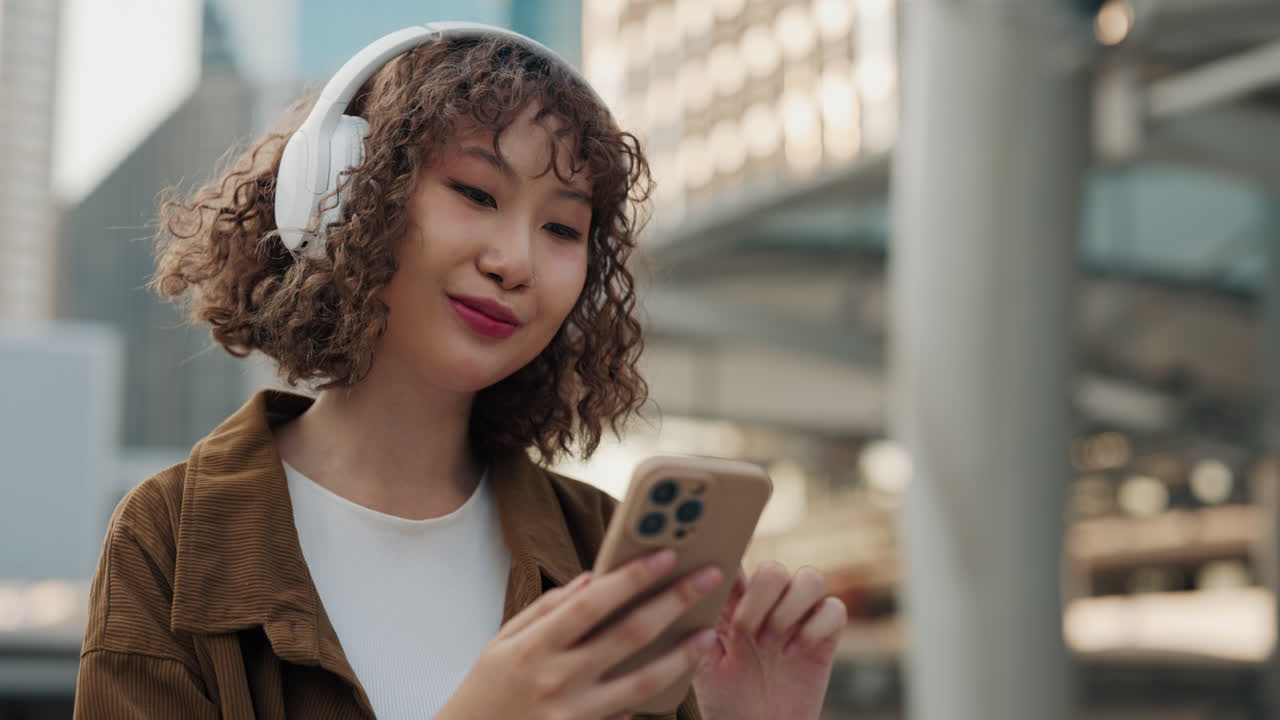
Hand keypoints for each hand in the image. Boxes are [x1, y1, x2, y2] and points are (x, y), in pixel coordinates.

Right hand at [435, 549, 723, 719]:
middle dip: (674, 601)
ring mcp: (576, 715)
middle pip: (628, 635)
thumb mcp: (503, 642)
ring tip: (708, 633)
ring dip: (682, 655)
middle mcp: (558, 681)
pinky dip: (659, 691)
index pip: (592, 603)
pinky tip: (681, 671)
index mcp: (533, 648)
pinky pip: (631, 711)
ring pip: (643, 681)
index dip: (632, 577)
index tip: (667, 554)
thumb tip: (593, 579)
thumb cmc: (486, 691)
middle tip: (709, 576)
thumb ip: (547, 609)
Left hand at [692, 562, 845, 719]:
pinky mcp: (824, 639)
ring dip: (789, 609)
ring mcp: (799, 619)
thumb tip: (702, 582)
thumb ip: (704, 622)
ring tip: (770, 644)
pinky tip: (794, 652)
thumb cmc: (724, 698)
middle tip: (745, 634)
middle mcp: (770, 604)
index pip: (740, 561)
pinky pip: (835, 609)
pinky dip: (816, 627)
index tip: (728, 571)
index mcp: (736, 602)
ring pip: (811, 577)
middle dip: (760, 600)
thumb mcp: (703, 661)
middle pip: (774, 570)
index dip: (737, 555)